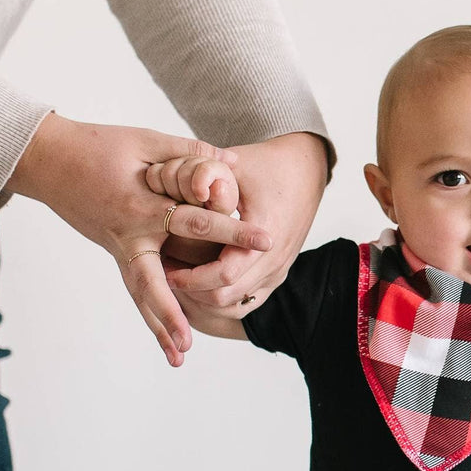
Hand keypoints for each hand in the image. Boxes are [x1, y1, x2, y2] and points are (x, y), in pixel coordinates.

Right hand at [6, 112, 270, 365]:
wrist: (48, 160)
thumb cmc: (98, 146)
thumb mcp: (145, 142)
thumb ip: (189, 154)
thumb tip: (232, 162)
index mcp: (142, 207)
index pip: (196, 222)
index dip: (233, 229)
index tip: (266, 241)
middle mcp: (129, 236)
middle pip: (153, 283)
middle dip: (173, 312)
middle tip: (190, 342)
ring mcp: (119, 249)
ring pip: (141, 295)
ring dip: (159, 327)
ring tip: (179, 358)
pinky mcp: (117, 253)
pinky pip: (136, 289)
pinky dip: (151, 314)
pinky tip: (165, 339)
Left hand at [165, 131, 327, 316]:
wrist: (306, 171)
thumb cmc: (267, 166)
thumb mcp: (234, 167)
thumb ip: (205, 178)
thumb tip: (180, 191)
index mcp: (265, 235)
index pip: (223, 274)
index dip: (190, 277)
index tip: (164, 269)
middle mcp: (275, 260)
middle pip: (225, 297)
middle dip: (191, 291)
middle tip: (165, 274)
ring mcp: (278, 271)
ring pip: (235, 305)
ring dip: (205, 297)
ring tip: (180, 278)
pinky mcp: (277, 275)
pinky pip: (247, 302)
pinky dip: (222, 298)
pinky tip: (201, 281)